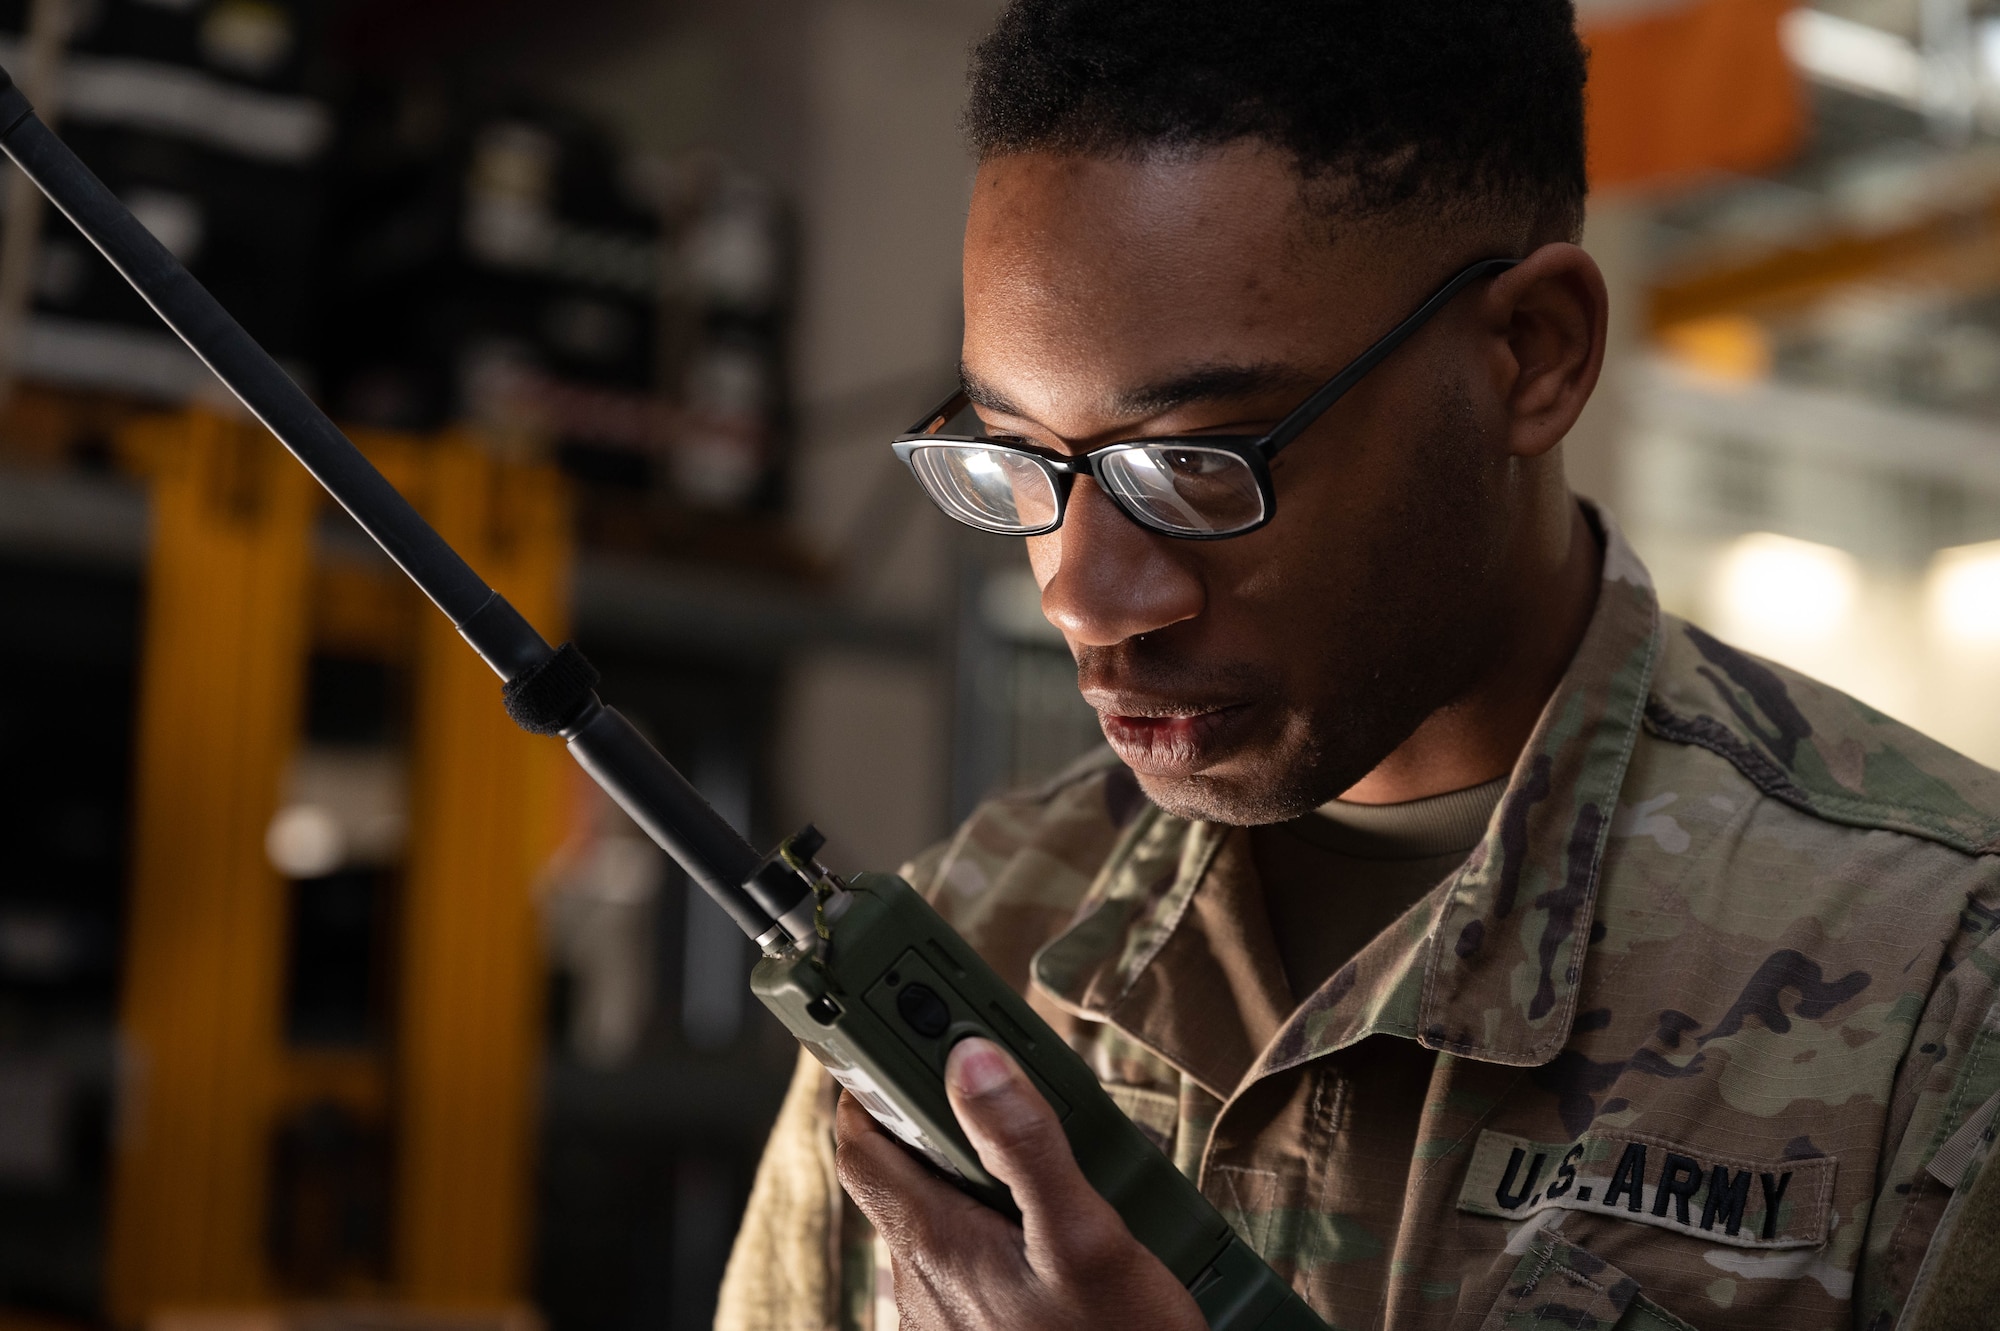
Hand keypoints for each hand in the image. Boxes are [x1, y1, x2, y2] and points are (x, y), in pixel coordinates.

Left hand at [834, 1037, 1205, 1330]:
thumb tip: (970, 1058)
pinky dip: (995, 1228)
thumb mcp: (1087, 1238)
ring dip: (974, 1177)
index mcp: (934, 1243)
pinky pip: (967, 1264)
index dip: (869, 1082)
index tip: (897, 1032)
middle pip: (901, 1174)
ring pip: (938, 1219)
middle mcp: (921, 1282)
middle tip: (997, 1084)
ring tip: (1043, 1157)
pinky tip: (1053, 1232)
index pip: (860, 1143)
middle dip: (940, 1122)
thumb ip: (1026, 1144)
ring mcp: (946, 1318)